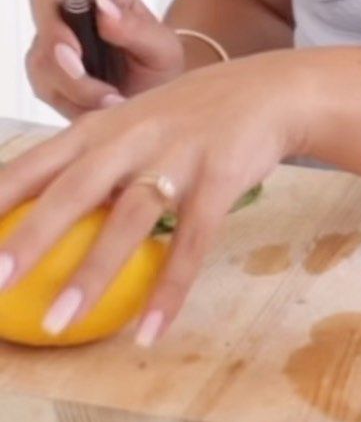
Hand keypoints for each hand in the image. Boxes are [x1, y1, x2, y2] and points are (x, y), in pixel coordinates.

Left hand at [0, 50, 305, 343]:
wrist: (270, 89)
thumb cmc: (192, 114)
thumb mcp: (135, 121)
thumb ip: (92, 159)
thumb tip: (37, 212)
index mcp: (105, 124)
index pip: (39, 160)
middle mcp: (135, 135)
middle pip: (75, 187)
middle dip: (30, 235)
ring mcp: (179, 155)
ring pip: (129, 216)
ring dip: (93, 272)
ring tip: (58, 323)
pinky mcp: (221, 176)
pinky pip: (193, 239)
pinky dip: (170, 287)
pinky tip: (150, 331)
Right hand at [27, 0, 185, 118]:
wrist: (157, 101)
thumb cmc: (160, 66)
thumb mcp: (162, 48)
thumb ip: (134, 28)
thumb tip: (102, 7)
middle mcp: (77, 15)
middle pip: (44, 7)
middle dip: (57, 38)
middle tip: (79, 66)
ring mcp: (58, 46)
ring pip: (42, 55)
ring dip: (73, 83)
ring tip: (111, 99)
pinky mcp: (51, 78)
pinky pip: (46, 86)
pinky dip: (73, 101)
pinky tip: (101, 106)